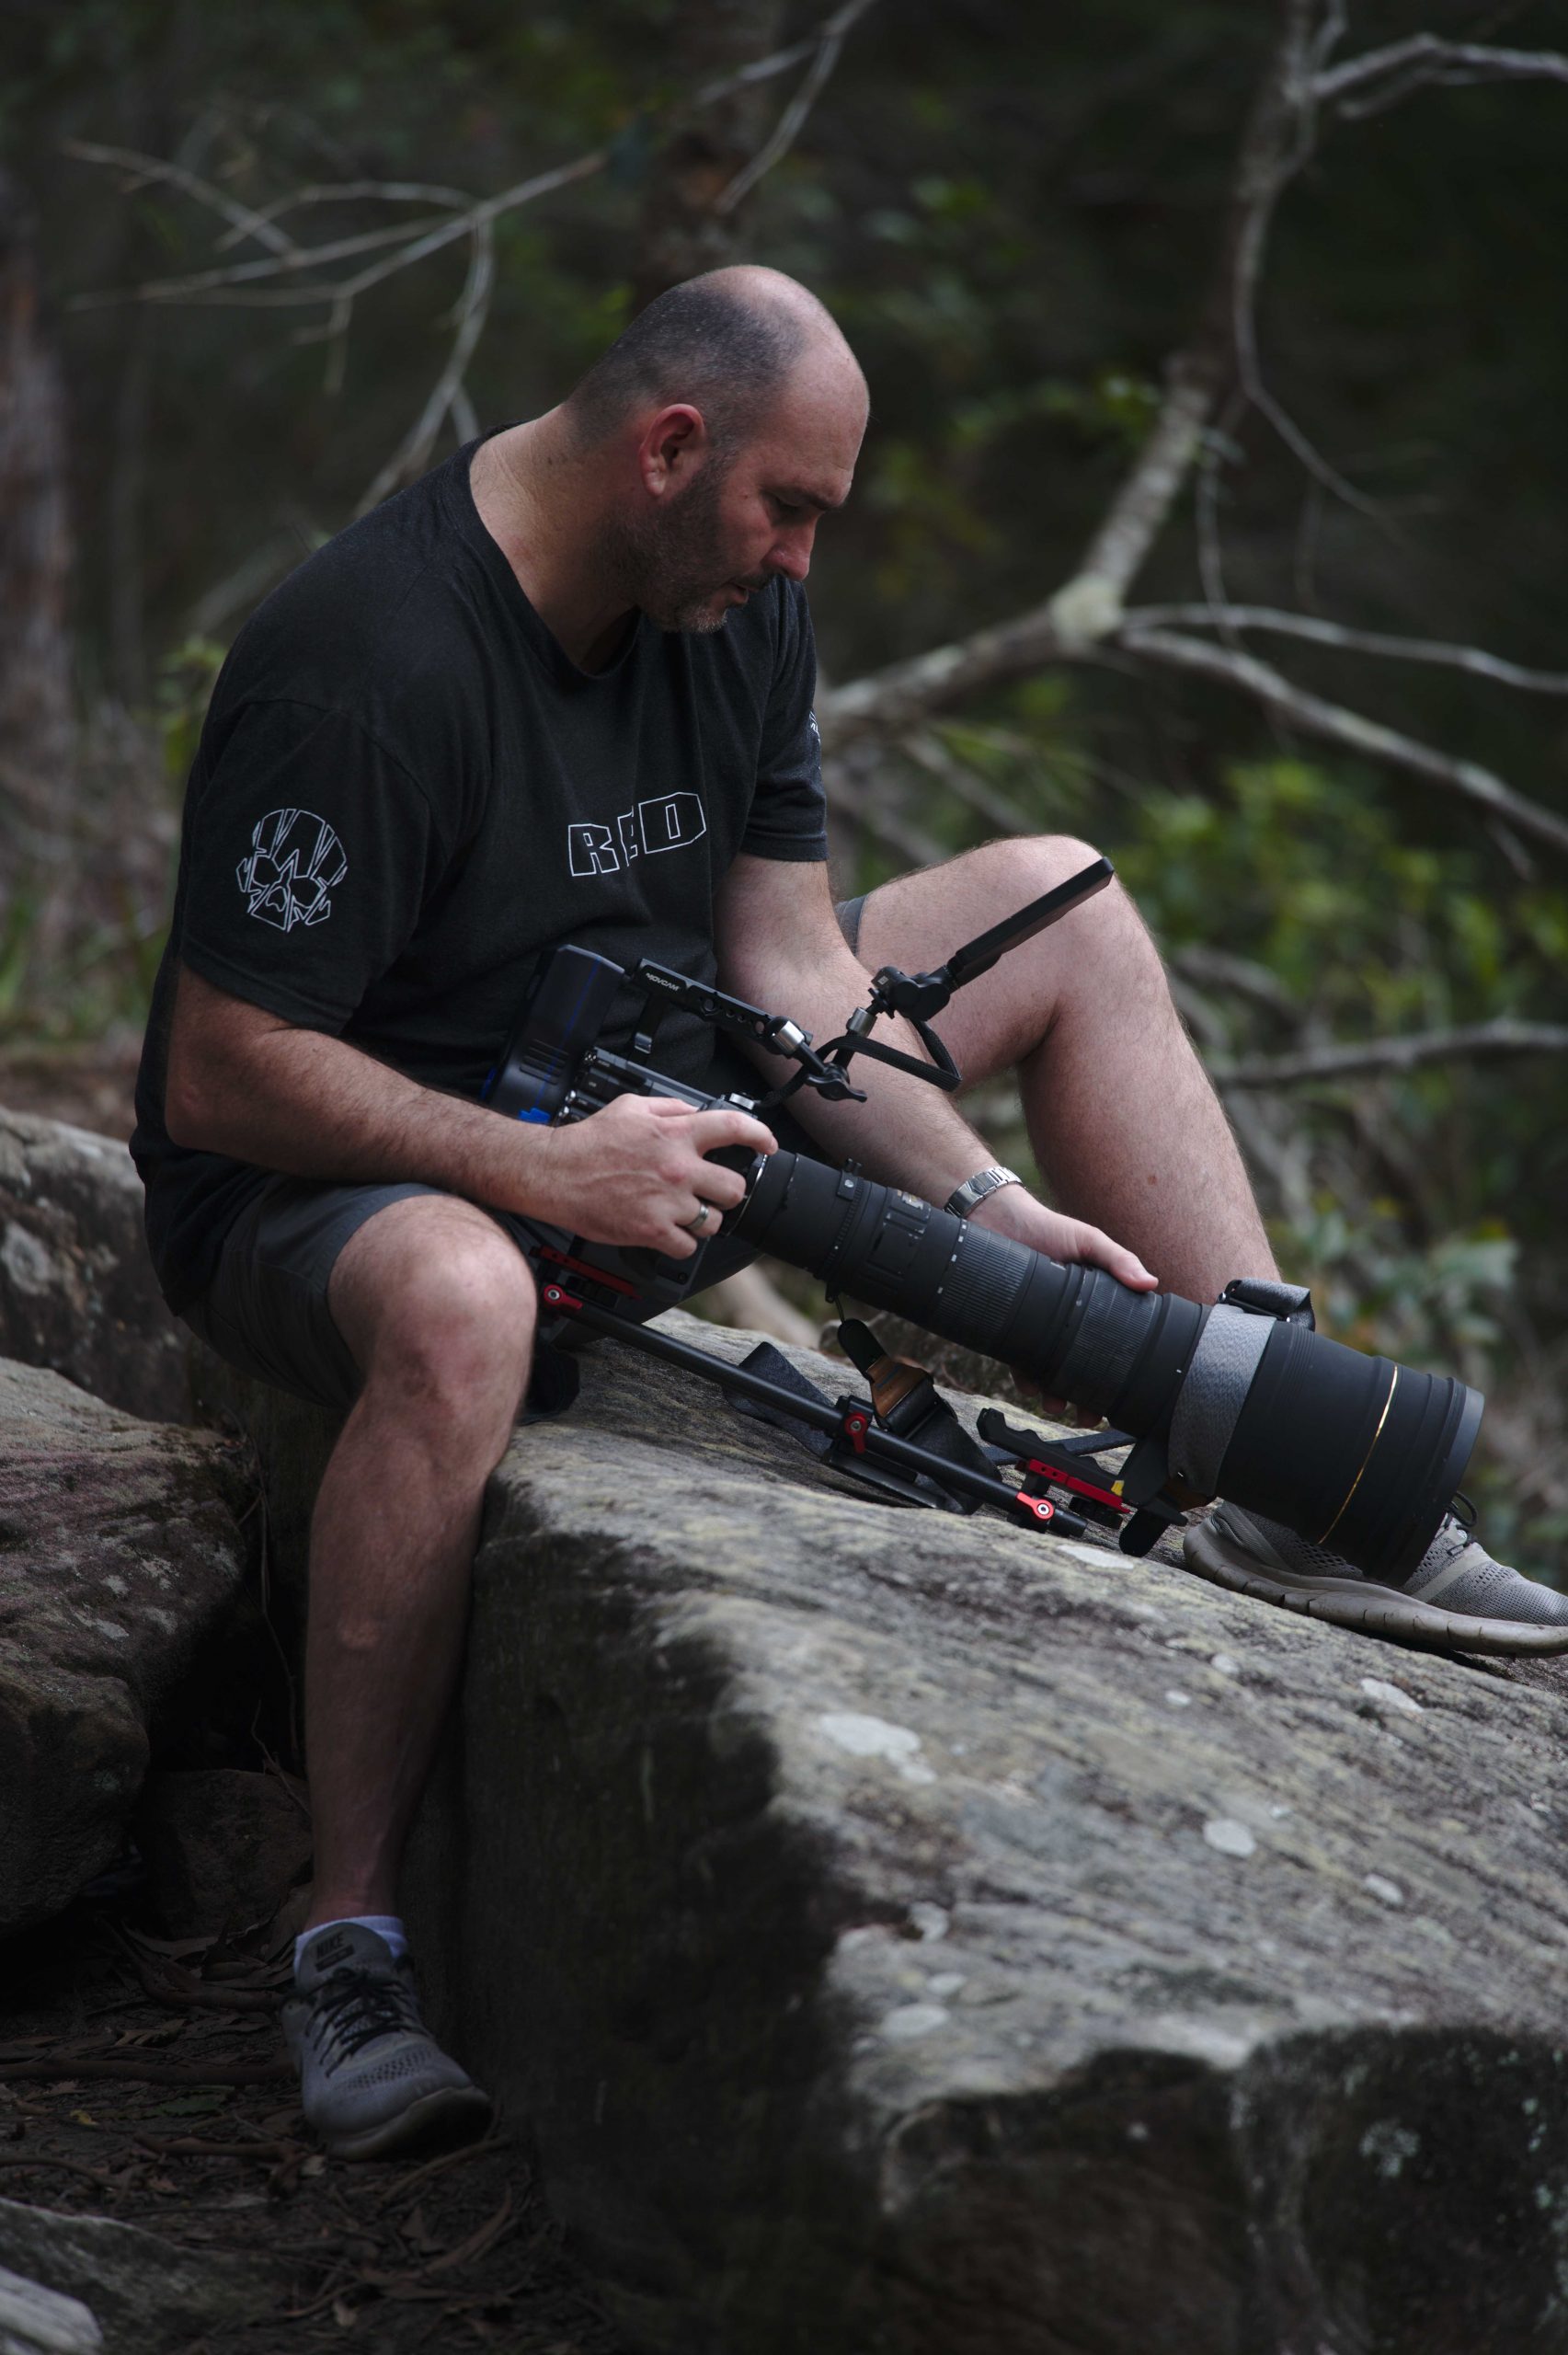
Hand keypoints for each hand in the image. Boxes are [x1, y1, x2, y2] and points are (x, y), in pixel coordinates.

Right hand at [524, 1093, 775, 1258]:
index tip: (767, 1145)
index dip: (760, 1136)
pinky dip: (680, 1243)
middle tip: (713, 1192)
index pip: (734, 1128)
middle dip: (727, 1192)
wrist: (555, 1173)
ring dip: (704, 1219)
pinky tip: (668, 1232)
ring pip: (714, 1221)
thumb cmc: (588, 1142)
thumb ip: (670, 1107)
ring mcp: (667, 1202)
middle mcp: (677, 1168)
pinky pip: (687, 1246)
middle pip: (734, 1188)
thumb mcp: (631, 1107)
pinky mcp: (652, 1230)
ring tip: (685, 1213)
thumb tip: (695, 1112)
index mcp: (675, 1134)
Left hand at [967, 1184, 1156, 1426]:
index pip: (1110, 1344)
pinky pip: (1020, 1363)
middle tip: (1086, 1414)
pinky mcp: (1012, 1330)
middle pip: (1080, 1368)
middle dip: (1084, 1396)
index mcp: (1093, 1306)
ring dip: (1054, 1394)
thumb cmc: (1047, 1228)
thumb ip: (1118, 1259)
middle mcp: (1067, 1323)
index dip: (1115, 1372)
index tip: (1118, 1396)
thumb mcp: (1088, 1241)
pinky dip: (1025, 1379)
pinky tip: (1030, 1385)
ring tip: (1055, 1404)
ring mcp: (1040, 1328)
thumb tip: (1150, 1284)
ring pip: (1050, 1373)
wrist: (996, 1221)